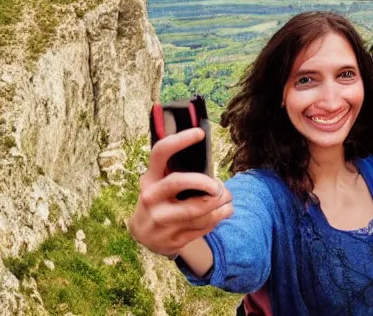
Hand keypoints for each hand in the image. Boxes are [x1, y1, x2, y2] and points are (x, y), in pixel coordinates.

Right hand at [128, 127, 232, 256]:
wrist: (144, 235)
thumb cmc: (160, 200)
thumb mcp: (159, 183)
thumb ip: (179, 171)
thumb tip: (211, 165)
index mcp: (149, 178)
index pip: (161, 153)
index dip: (180, 140)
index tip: (200, 133)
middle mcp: (151, 197)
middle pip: (180, 181)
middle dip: (206, 182)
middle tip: (219, 187)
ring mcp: (160, 220)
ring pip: (198, 209)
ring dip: (221, 204)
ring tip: (228, 200)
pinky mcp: (171, 239)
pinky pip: (202, 227)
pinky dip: (216, 219)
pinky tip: (220, 214)